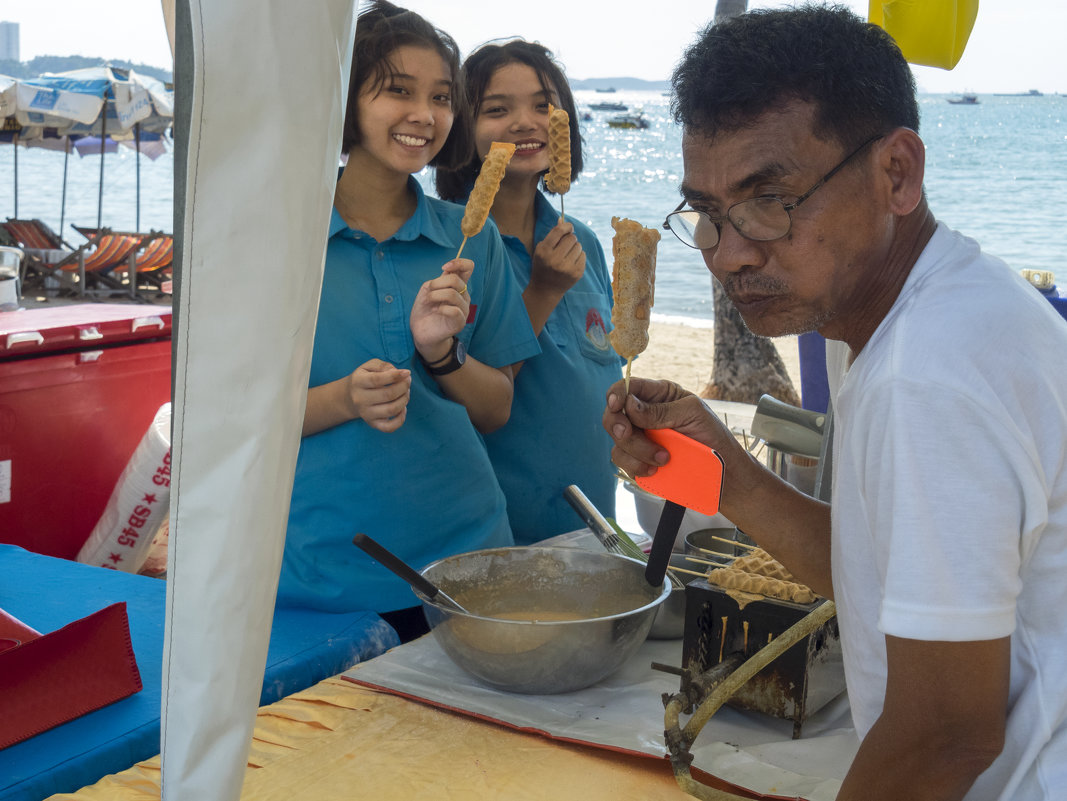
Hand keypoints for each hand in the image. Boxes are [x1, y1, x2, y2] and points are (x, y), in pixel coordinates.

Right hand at [345, 359, 410, 432]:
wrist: (350, 397)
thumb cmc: (365, 378)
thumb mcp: (369, 366)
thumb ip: (383, 366)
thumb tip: (399, 373)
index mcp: (358, 382)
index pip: (377, 380)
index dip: (395, 376)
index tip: (407, 372)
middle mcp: (360, 399)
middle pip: (388, 395)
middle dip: (403, 387)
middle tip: (407, 381)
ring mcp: (366, 413)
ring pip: (391, 410)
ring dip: (404, 400)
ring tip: (406, 392)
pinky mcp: (373, 424)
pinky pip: (389, 427)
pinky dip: (401, 419)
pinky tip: (403, 408)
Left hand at [411, 258, 472, 362]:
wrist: (421, 331)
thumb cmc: (425, 309)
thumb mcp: (428, 289)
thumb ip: (439, 279)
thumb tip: (448, 273)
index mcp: (458, 286)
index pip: (468, 267)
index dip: (458, 263)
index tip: (444, 268)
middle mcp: (464, 296)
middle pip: (456, 280)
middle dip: (437, 283)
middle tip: (428, 291)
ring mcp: (464, 309)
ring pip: (452, 294)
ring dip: (435, 296)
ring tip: (428, 302)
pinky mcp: (460, 322)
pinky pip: (454, 310)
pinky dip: (441, 308)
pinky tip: (436, 311)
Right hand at [529, 220, 585, 297]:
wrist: (545, 289)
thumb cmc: (543, 265)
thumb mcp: (542, 250)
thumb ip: (552, 235)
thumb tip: (562, 219)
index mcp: (544, 251)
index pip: (559, 231)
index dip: (566, 226)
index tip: (569, 227)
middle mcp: (555, 259)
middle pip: (571, 238)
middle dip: (570, 239)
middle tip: (565, 246)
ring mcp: (567, 268)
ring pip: (579, 246)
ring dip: (575, 248)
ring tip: (567, 256)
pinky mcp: (577, 273)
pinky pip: (583, 255)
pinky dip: (579, 257)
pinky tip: (571, 263)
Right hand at [603, 377, 741, 476]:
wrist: (722, 470)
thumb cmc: (712, 435)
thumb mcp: (692, 413)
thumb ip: (661, 409)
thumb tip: (629, 405)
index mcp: (658, 395)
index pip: (627, 387)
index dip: (616, 394)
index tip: (617, 406)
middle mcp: (644, 415)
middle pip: (613, 415)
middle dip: (620, 427)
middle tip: (630, 434)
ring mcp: (640, 438)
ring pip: (617, 441)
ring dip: (637, 450)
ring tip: (664, 458)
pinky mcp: (638, 460)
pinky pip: (623, 462)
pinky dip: (637, 466)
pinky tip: (656, 469)